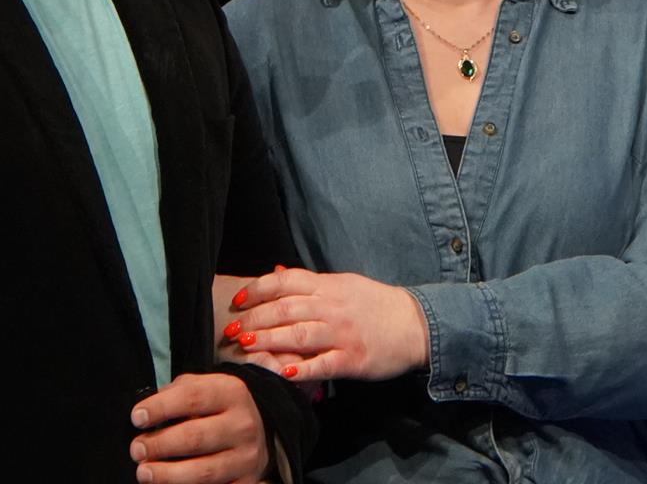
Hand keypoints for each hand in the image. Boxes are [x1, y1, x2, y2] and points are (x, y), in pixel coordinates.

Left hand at [129, 372, 268, 483]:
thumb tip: (147, 412)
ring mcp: (246, 457)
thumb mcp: (205, 386)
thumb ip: (177, 392)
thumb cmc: (219, 408)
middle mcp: (242, 425)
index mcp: (231, 393)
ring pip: (204, 471)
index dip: (160, 408)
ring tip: (145, 473)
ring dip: (168, 475)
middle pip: (195, 437)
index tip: (137, 418)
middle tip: (137, 450)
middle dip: (160, 445)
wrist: (259, 430)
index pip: (192, 397)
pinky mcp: (247, 483)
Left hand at [228, 266, 429, 383]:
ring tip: (245, 348)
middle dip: (254, 320)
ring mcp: (342, 334)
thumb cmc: (374, 304)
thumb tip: (276, 272)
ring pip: (299, 335)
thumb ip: (310, 283)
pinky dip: (303, 369)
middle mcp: (331, 307)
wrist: (415, 324)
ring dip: (268, 341)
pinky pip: (324, 363)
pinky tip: (284, 373)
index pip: (284, 282)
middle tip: (231, 331)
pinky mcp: (353, 359)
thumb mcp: (342, 284)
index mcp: (327, 286)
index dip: (257, 290)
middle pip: (285, 310)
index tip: (238, 302)